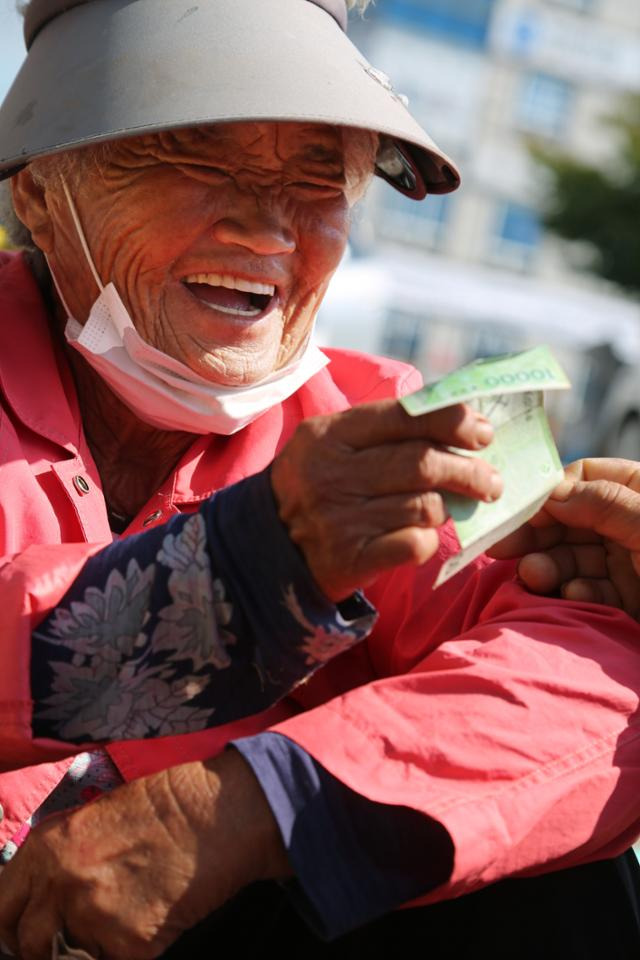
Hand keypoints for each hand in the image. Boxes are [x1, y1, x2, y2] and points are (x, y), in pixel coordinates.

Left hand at [0, 751, 289, 959]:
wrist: (217, 812)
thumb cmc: (166, 807)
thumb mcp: (95, 819)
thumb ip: (61, 859)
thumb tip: (44, 898)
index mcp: (46, 848)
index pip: (2, 909)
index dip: (12, 928)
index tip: (24, 936)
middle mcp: (59, 884)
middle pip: (29, 944)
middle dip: (47, 949)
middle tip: (73, 939)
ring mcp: (92, 917)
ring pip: (72, 959)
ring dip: (92, 950)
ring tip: (123, 920)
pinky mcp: (128, 945)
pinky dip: (134, 951)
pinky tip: (156, 918)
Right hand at [272, 399, 501, 599]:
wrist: (266, 545)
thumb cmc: (318, 485)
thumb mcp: (335, 443)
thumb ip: (388, 427)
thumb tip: (464, 418)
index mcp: (330, 435)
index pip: (404, 417)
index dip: (453, 421)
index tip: (483, 433)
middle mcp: (331, 474)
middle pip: (421, 464)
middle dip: (469, 471)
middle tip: (490, 481)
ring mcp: (338, 519)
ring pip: (423, 506)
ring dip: (449, 507)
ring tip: (453, 507)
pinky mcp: (348, 560)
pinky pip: (412, 546)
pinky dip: (428, 540)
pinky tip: (422, 536)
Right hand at [489, 458, 639, 617]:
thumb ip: (603, 502)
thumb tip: (551, 492)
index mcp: (638, 491)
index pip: (584, 476)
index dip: (551, 492)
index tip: (522, 511)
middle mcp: (626, 520)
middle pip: (569, 519)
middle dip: (536, 534)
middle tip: (500, 547)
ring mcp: (625, 560)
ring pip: (571, 557)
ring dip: (547, 566)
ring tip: (533, 575)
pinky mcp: (624, 597)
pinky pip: (588, 591)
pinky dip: (574, 593)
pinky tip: (573, 596)